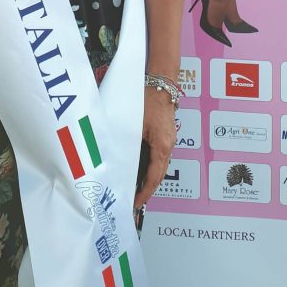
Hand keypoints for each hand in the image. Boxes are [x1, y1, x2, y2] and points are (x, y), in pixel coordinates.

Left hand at [134, 87, 176, 208]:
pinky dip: (151, 166)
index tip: (136, 203)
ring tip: (137, 189)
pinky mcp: (167, 135)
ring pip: (160, 166)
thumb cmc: (148, 100)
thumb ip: (127, 143)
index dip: (145, 192)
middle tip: (135, 201)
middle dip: (148, 189)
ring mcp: (169, 140)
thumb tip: (117, 160)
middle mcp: (169, 146)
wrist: (161, 83)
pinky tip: (141, 168)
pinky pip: (160, 156)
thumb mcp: (134, 124)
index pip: (154, 177)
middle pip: (159, 175)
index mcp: (162, 146)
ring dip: (150, 178)